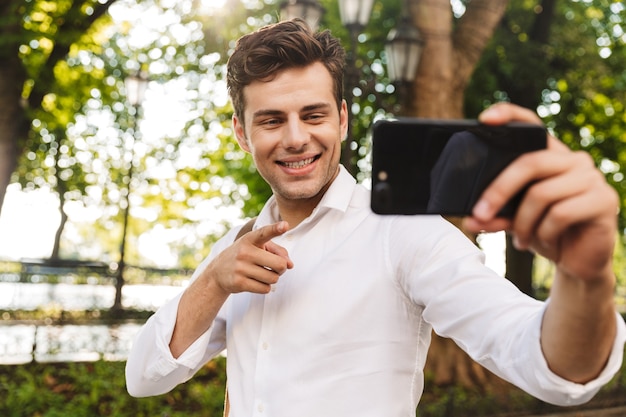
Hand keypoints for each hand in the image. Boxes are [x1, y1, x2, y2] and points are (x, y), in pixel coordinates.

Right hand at [203, 221, 293, 294]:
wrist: (218, 272)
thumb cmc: (244, 256)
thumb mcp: (257, 247)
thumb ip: (277, 251)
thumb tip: (290, 265)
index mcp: (249, 239)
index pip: (264, 232)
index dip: (275, 229)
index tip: (285, 225)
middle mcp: (244, 252)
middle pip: (279, 264)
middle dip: (281, 268)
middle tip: (275, 267)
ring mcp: (240, 268)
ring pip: (273, 278)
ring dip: (272, 278)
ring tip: (261, 273)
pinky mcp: (239, 283)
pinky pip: (265, 289)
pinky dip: (264, 287)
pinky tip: (255, 281)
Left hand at [463, 103, 618, 281]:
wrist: (579, 262)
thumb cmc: (546, 232)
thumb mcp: (514, 221)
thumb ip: (495, 216)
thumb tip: (470, 220)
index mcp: (550, 156)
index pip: (532, 125)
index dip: (509, 115)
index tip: (484, 120)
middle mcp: (573, 160)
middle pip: (529, 163)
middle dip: (499, 191)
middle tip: (479, 214)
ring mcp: (591, 178)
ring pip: (542, 193)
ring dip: (523, 223)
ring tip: (521, 239)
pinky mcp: (604, 200)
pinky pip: (560, 214)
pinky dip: (544, 232)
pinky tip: (544, 241)